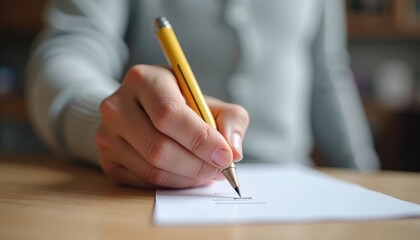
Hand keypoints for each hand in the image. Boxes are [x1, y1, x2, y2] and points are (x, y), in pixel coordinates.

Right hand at [95, 65, 248, 188]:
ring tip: (206, 172)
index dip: (200, 139)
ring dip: (187, 177)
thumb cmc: (180, 104)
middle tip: (220, 170)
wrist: (142, 110)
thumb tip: (233, 151)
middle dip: (197, 165)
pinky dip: (172, 183)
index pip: (169, 114)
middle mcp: (116, 105)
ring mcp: (106, 134)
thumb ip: (230, 118)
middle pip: (158, 147)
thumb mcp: (208, 100)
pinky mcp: (107, 159)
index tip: (225, 156)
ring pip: (152, 169)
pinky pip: (143, 181)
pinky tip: (186, 174)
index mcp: (143, 79)